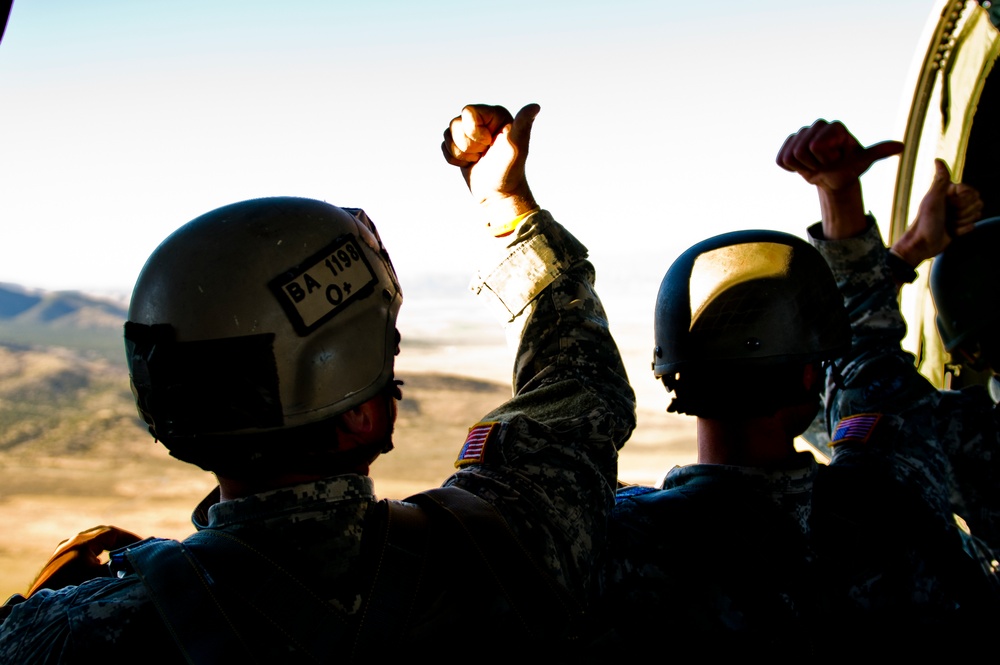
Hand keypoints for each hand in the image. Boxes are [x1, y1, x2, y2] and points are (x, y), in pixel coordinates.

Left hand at [26, 525, 141, 594]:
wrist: (39, 604)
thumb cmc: (70, 589)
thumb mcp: (98, 578)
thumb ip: (116, 569)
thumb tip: (134, 566)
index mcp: (83, 542)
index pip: (112, 532)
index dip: (130, 538)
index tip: (143, 544)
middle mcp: (72, 541)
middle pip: (102, 534)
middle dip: (120, 540)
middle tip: (135, 548)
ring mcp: (64, 549)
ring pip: (91, 541)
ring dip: (108, 546)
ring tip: (121, 555)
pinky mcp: (59, 559)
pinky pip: (82, 549)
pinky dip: (96, 552)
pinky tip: (101, 563)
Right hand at [442, 103, 539, 225]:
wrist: (499, 195)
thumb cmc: (509, 171)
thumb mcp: (516, 147)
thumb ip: (523, 125)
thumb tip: (535, 106)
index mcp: (495, 114)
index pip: (468, 112)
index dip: (474, 133)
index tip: (489, 144)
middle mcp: (482, 120)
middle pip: (455, 123)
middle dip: (467, 145)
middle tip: (484, 154)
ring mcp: (470, 133)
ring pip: (447, 134)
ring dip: (460, 153)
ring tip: (477, 159)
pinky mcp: (460, 145)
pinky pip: (444, 145)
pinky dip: (454, 159)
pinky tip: (470, 163)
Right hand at [776, 119, 902, 191]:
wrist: (833, 177)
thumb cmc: (850, 168)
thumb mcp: (862, 162)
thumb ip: (877, 152)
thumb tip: (900, 146)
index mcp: (835, 127)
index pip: (817, 145)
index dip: (826, 159)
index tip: (837, 160)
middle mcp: (817, 125)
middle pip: (801, 151)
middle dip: (814, 165)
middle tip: (826, 165)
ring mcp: (800, 134)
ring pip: (790, 156)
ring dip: (803, 167)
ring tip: (816, 165)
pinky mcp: (787, 145)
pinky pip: (781, 160)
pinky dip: (791, 169)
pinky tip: (804, 165)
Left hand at [892, 159, 982, 265]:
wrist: (922, 245)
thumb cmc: (925, 221)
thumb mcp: (933, 199)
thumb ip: (940, 180)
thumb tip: (937, 159)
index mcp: (949, 191)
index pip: (973, 192)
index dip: (963, 201)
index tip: (948, 205)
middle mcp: (954, 200)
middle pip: (977, 202)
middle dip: (963, 212)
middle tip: (947, 216)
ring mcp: (957, 213)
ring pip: (977, 214)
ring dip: (962, 221)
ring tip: (948, 224)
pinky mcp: (959, 225)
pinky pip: (972, 226)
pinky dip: (962, 230)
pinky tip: (950, 231)